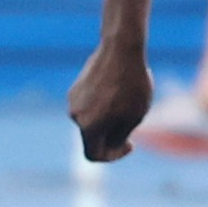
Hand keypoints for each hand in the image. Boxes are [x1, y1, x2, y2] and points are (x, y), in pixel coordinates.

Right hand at [66, 48, 152, 163]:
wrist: (121, 50)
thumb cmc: (132, 86)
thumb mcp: (135, 117)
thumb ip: (120, 137)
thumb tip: (109, 144)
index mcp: (89, 128)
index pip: (94, 155)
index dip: (113, 156)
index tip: (130, 143)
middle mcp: (75, 117)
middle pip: (94, 137)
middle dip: (112, 134)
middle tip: (133, 119)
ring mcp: (73, 102)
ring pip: (92, 121)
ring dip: (108, 118)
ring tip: (127, 100)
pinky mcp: (75, 89)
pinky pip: (89, 106)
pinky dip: (102, 105)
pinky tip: (118, 88)